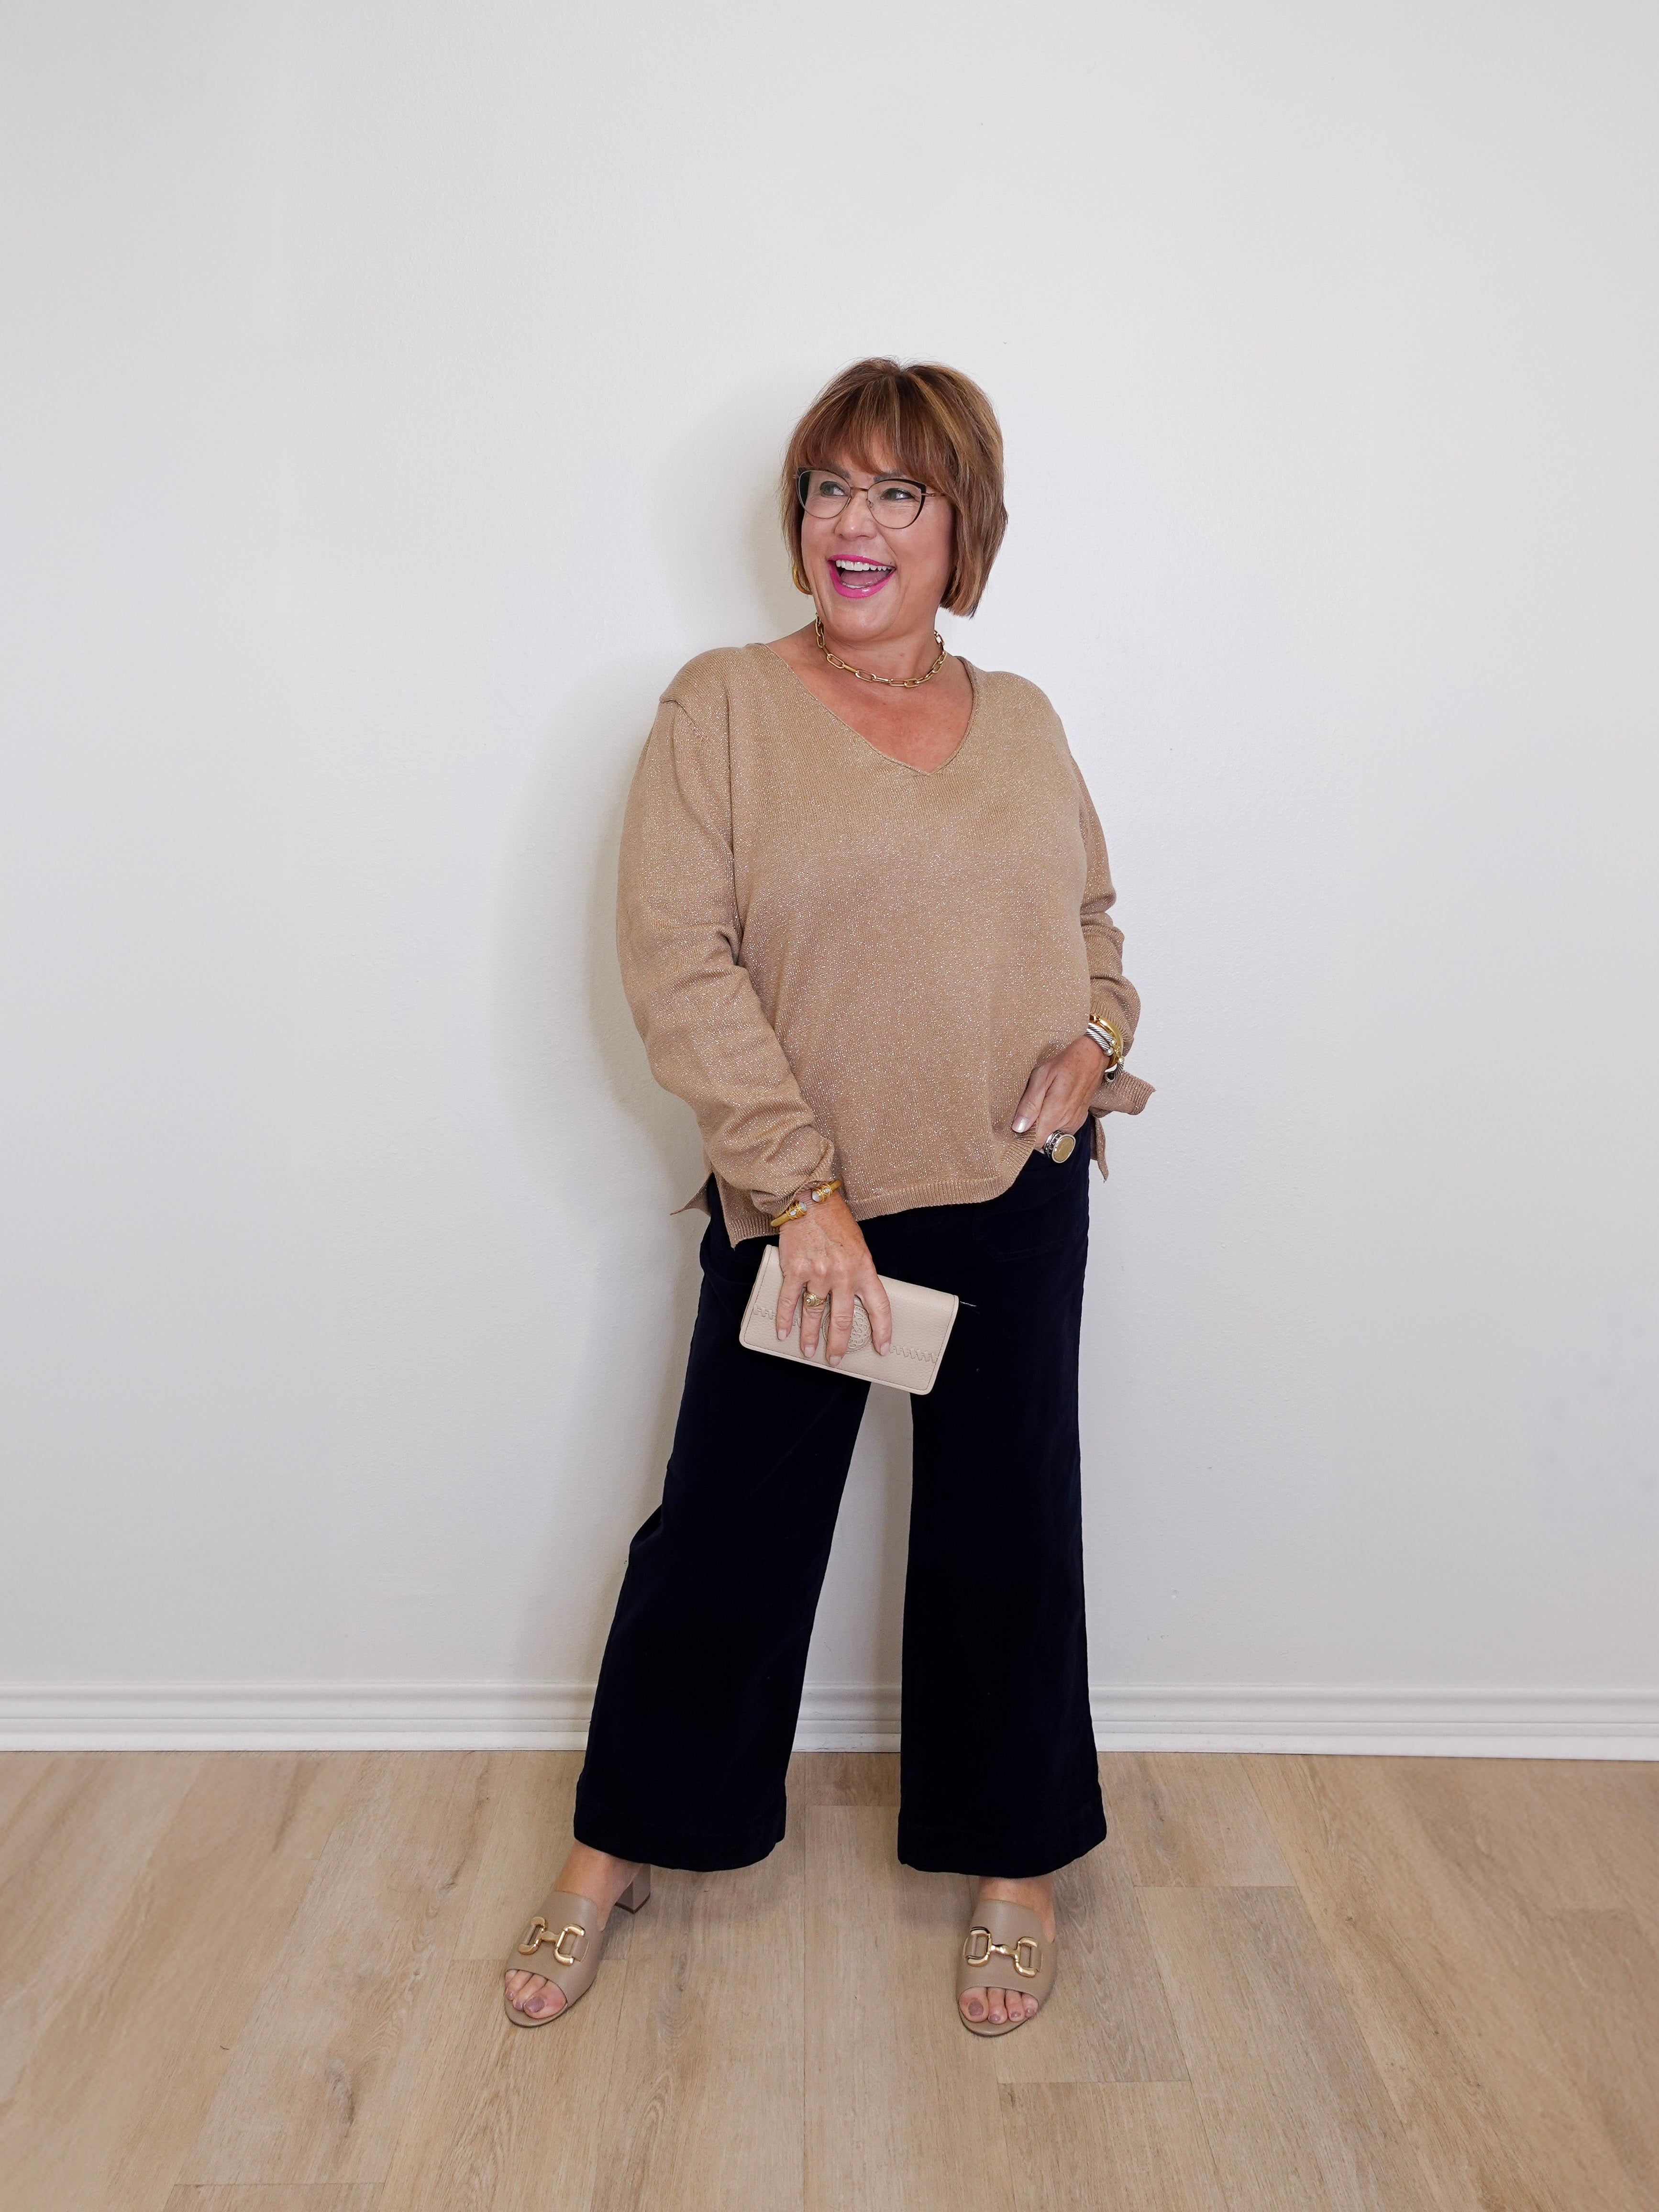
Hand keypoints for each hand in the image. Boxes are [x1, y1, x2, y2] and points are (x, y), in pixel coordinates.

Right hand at [775, 1191, 892, 1364]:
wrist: (810, 1199)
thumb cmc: (836, 1222)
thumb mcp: (859, 1247)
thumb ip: (858, 1273)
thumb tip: (854, 1301)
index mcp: (864, 1268)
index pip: (879, 1307)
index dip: (882, 1330)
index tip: (881, 1348)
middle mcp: (843, 1274)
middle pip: (842, 1320)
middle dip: (839, 1344)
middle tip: (835, 1359)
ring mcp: (818, 1273)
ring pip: (814, 1314)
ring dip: (810, 1336)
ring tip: (808, 1351)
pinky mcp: (795, 1270)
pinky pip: (789, 1301)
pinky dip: (785, 1319)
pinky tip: (783, 1332)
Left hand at [1011, 1034, 1107, 1147]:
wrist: (1091, 1058)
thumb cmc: (1065, 1064)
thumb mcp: (1040, 1077)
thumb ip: (1030, 1104)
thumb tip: (1019, 1127)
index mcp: (1055, 1114)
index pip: (1035, 1142)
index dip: (1024, 1136)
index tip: (1018, 1124)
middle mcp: (1066, 1123)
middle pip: (1043, 1141)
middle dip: (1033, 1131)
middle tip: (1028, 1112)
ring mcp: (1074, 1123)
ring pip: (1053, 1137)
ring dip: (1044, 1127)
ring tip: (1041, 1106)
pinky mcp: (1079, 1120)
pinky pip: (1062, 1131)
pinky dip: (1054, 1124)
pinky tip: (1052, 1107)